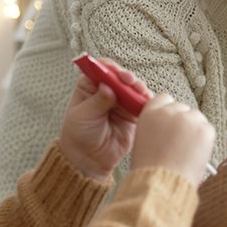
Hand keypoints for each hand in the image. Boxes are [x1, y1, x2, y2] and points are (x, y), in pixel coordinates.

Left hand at [59, 58, 150, 180]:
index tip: (116, 72)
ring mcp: (121, 102)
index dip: (110, 68)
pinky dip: (146, 102)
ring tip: (139, 92)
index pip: (101, 69)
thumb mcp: (83, 116)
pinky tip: (146, 102)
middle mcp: (107, 91)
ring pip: (134, 89)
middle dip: (127, 77)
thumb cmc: (79, 135)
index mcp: (90, 86)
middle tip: (130, 82)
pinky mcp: (132, 114)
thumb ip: (97, 101)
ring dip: (139, 88)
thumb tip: (108, 87)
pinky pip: (142, 104)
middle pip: (121, 76)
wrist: (89, 159)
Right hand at [130, 94, 214, 186]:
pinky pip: (208, 130)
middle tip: (180, 142)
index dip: (168, 112)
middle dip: (183, 123)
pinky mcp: (205, 130)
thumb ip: (155, 126)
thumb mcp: (143, 140)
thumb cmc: (150, 169)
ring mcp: (189, 119)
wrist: (162, 184)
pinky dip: (204, 141)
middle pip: (183, 108)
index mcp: (151, 112)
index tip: (170, 124)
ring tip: (187, 151)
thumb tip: (168, 126)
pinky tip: (194, 154)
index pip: (164, 99)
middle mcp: (170, 111)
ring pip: (196, 118)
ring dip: (194, 130)